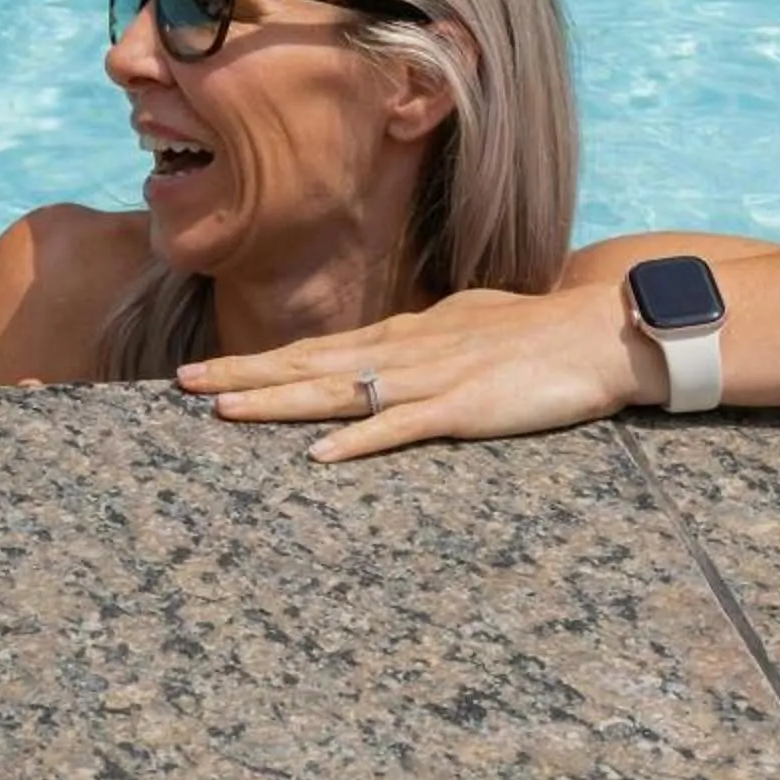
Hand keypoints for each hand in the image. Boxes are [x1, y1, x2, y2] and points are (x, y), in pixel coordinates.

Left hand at [175, 285, 641, 463]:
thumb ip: (421, 339)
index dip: (257, 360)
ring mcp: (430, 378)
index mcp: (402, 335)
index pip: (314, 349)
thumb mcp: (463, 326)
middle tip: (182, 382)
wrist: (596, 332)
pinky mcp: (463, 408)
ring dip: (277, 402)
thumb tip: (388, 348)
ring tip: (223, 409)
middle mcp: (403, 351)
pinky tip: (318, 453)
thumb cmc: (535, 333)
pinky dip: (357, 439)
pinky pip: (400, 426)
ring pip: (337, 391)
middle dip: (242, 374)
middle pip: (307, 365)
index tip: (206, 369)